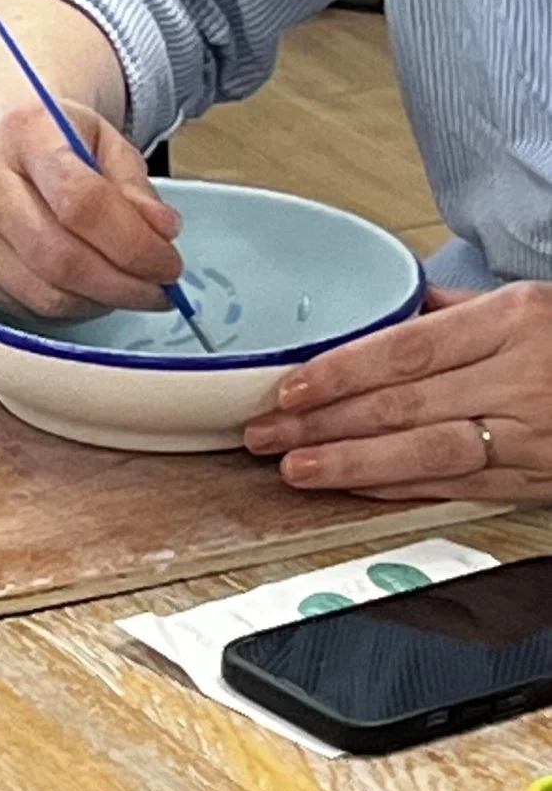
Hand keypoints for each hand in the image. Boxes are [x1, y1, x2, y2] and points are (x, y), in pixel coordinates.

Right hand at [0, 95, 184, 317]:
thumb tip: (162, 234)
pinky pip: (27, 307)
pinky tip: (89, 289)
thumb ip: (134, 185)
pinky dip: (71, 307)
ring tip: (129, 289)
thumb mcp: (100, 138)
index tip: (169, 264)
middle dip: (122, 285)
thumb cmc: (49, 139)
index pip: (82, 202)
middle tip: (159, 291)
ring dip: (100, 301)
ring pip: (44, 293)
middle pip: (60, 257)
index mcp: (23, 132)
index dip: (134, 244)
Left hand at [243, 282, 551, 497]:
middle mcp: (523, 377)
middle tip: (266, 432)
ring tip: (294, 468)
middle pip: (405, 404)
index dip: (341, 373)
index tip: (289, 388)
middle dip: (324, 422)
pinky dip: (394, 487)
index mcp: (518, 319)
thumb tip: (386, 309)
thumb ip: (456, 310)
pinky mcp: (534, 478)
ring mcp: (531, 433)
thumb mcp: (532, 302)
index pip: (409, 350)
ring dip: (350, 463)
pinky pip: (452, 486)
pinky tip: (349, 483)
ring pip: (425, 453)